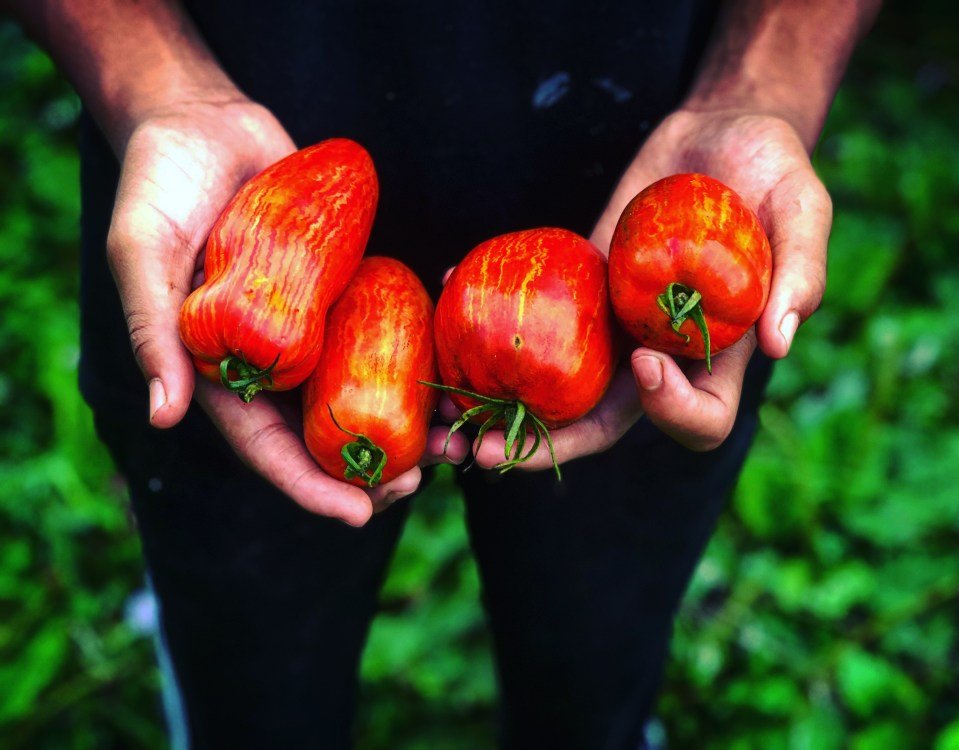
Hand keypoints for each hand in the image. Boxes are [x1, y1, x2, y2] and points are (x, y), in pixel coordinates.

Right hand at [107, 98, 466, 522]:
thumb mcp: (142, 255)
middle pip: (326, 430)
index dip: (310, 486)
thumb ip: (153, 332)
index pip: (267, 447)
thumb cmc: (158, 187)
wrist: (203, 124)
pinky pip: (381, 328)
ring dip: (407, 418)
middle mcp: (273, 358)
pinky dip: (413, 354)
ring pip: (363, 388)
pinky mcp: (342, 287)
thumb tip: (165, 415)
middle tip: (422, 479)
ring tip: (456, 437)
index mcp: (221, 370)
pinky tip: (451, 368)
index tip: (360, 515)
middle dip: (372, 465)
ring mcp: (311, 325)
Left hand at [471, 109, 831, 468]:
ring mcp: (611, 324)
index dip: (670, 409)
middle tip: (480, 450)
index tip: (644, 359)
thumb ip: (800, 271)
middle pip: (601, 425)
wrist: (718, 134)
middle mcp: (657, 352)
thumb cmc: (774, 170)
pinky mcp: (578, 286)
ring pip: (554, 386)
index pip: (695, 420)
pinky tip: (446, 284)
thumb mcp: (803, 207)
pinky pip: (535, 315)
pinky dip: (487, 312)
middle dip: (544, 446)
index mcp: (717, 355)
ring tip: (436, 415)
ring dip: (495, 406)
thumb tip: (779, 343)